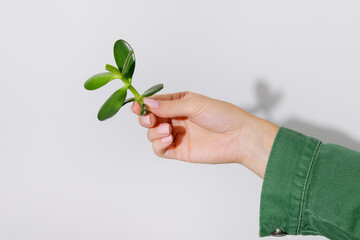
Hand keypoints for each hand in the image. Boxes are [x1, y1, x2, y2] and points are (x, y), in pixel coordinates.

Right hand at [131, 91, 278, 177]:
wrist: (239, 137)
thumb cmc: (222, 115)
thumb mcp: (195, 104)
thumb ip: (170, 106)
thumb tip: (148, 103)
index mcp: (178, 103)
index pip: (154, 103)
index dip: (143, 105)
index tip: (137, 107)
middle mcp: (175, 119)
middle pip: (149, 119)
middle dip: (146, 119)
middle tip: (150, 119)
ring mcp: (176, 135)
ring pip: (152, 134)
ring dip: (154, 132)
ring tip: (169, 131)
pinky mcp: (179, 150)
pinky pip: (159, 149)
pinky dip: (158, 145)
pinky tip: (168, 141)